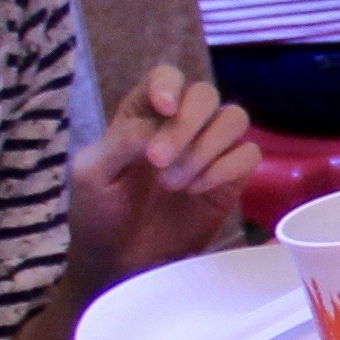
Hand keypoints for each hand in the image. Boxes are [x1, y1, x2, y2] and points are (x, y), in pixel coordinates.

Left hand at [71, 66, 257, 283]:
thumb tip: (160, 122)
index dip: (170, 84)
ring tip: (174, 183)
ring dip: (206, 148)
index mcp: (142, 114)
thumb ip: (121, 140)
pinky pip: (248, 155)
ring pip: (234, 119)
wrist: (118, 262)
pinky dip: (225, 169)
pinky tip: (197, 191)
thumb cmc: (98, 214)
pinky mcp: (230, 180)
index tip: (164, 109)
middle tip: (157, 161)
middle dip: (186, 125)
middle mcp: (180, 125)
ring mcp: (209, 152)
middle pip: (205, 94)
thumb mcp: (92, 174)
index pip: (167, 76)